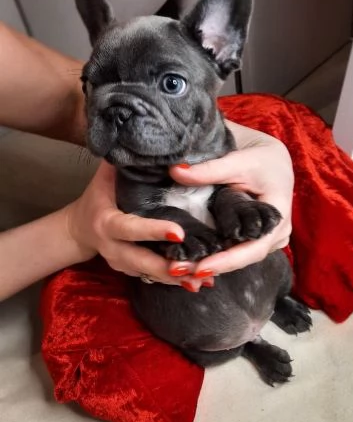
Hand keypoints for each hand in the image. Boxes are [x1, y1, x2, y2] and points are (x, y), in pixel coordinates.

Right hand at [66, 161, 206, 287]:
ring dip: (178, 279)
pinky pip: (155, 279)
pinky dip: (176, 282)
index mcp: (108, 223)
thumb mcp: (103, 179)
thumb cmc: (97, 198)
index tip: (179, 232)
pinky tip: (200, 283)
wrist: (79, 230)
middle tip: (196, 267)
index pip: (131, 228)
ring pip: (151, 275)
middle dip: (169, 267)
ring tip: (205, 280)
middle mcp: (114, 249)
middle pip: (143, 262)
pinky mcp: (133, 273)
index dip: (153, 231)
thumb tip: (138, 138)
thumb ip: (122, 164)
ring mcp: (123, 264)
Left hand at [169, 119, 293, 275]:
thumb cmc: (260, 158)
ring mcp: (268, 239)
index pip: (254, 247)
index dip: (227, 261)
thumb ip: (208, 169)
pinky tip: (190, 261)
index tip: (199, 268)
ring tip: (179, 269)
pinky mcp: (256, 238)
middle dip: (212, 267)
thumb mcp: (236, 161)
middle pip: (244, 258)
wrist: (271, 159)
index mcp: (279, 216)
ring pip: (239, 258)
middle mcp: (277, 233)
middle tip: (178, 271)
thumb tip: (176, 172)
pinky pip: (236, 251)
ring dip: (211, 264)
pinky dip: (215, 256)